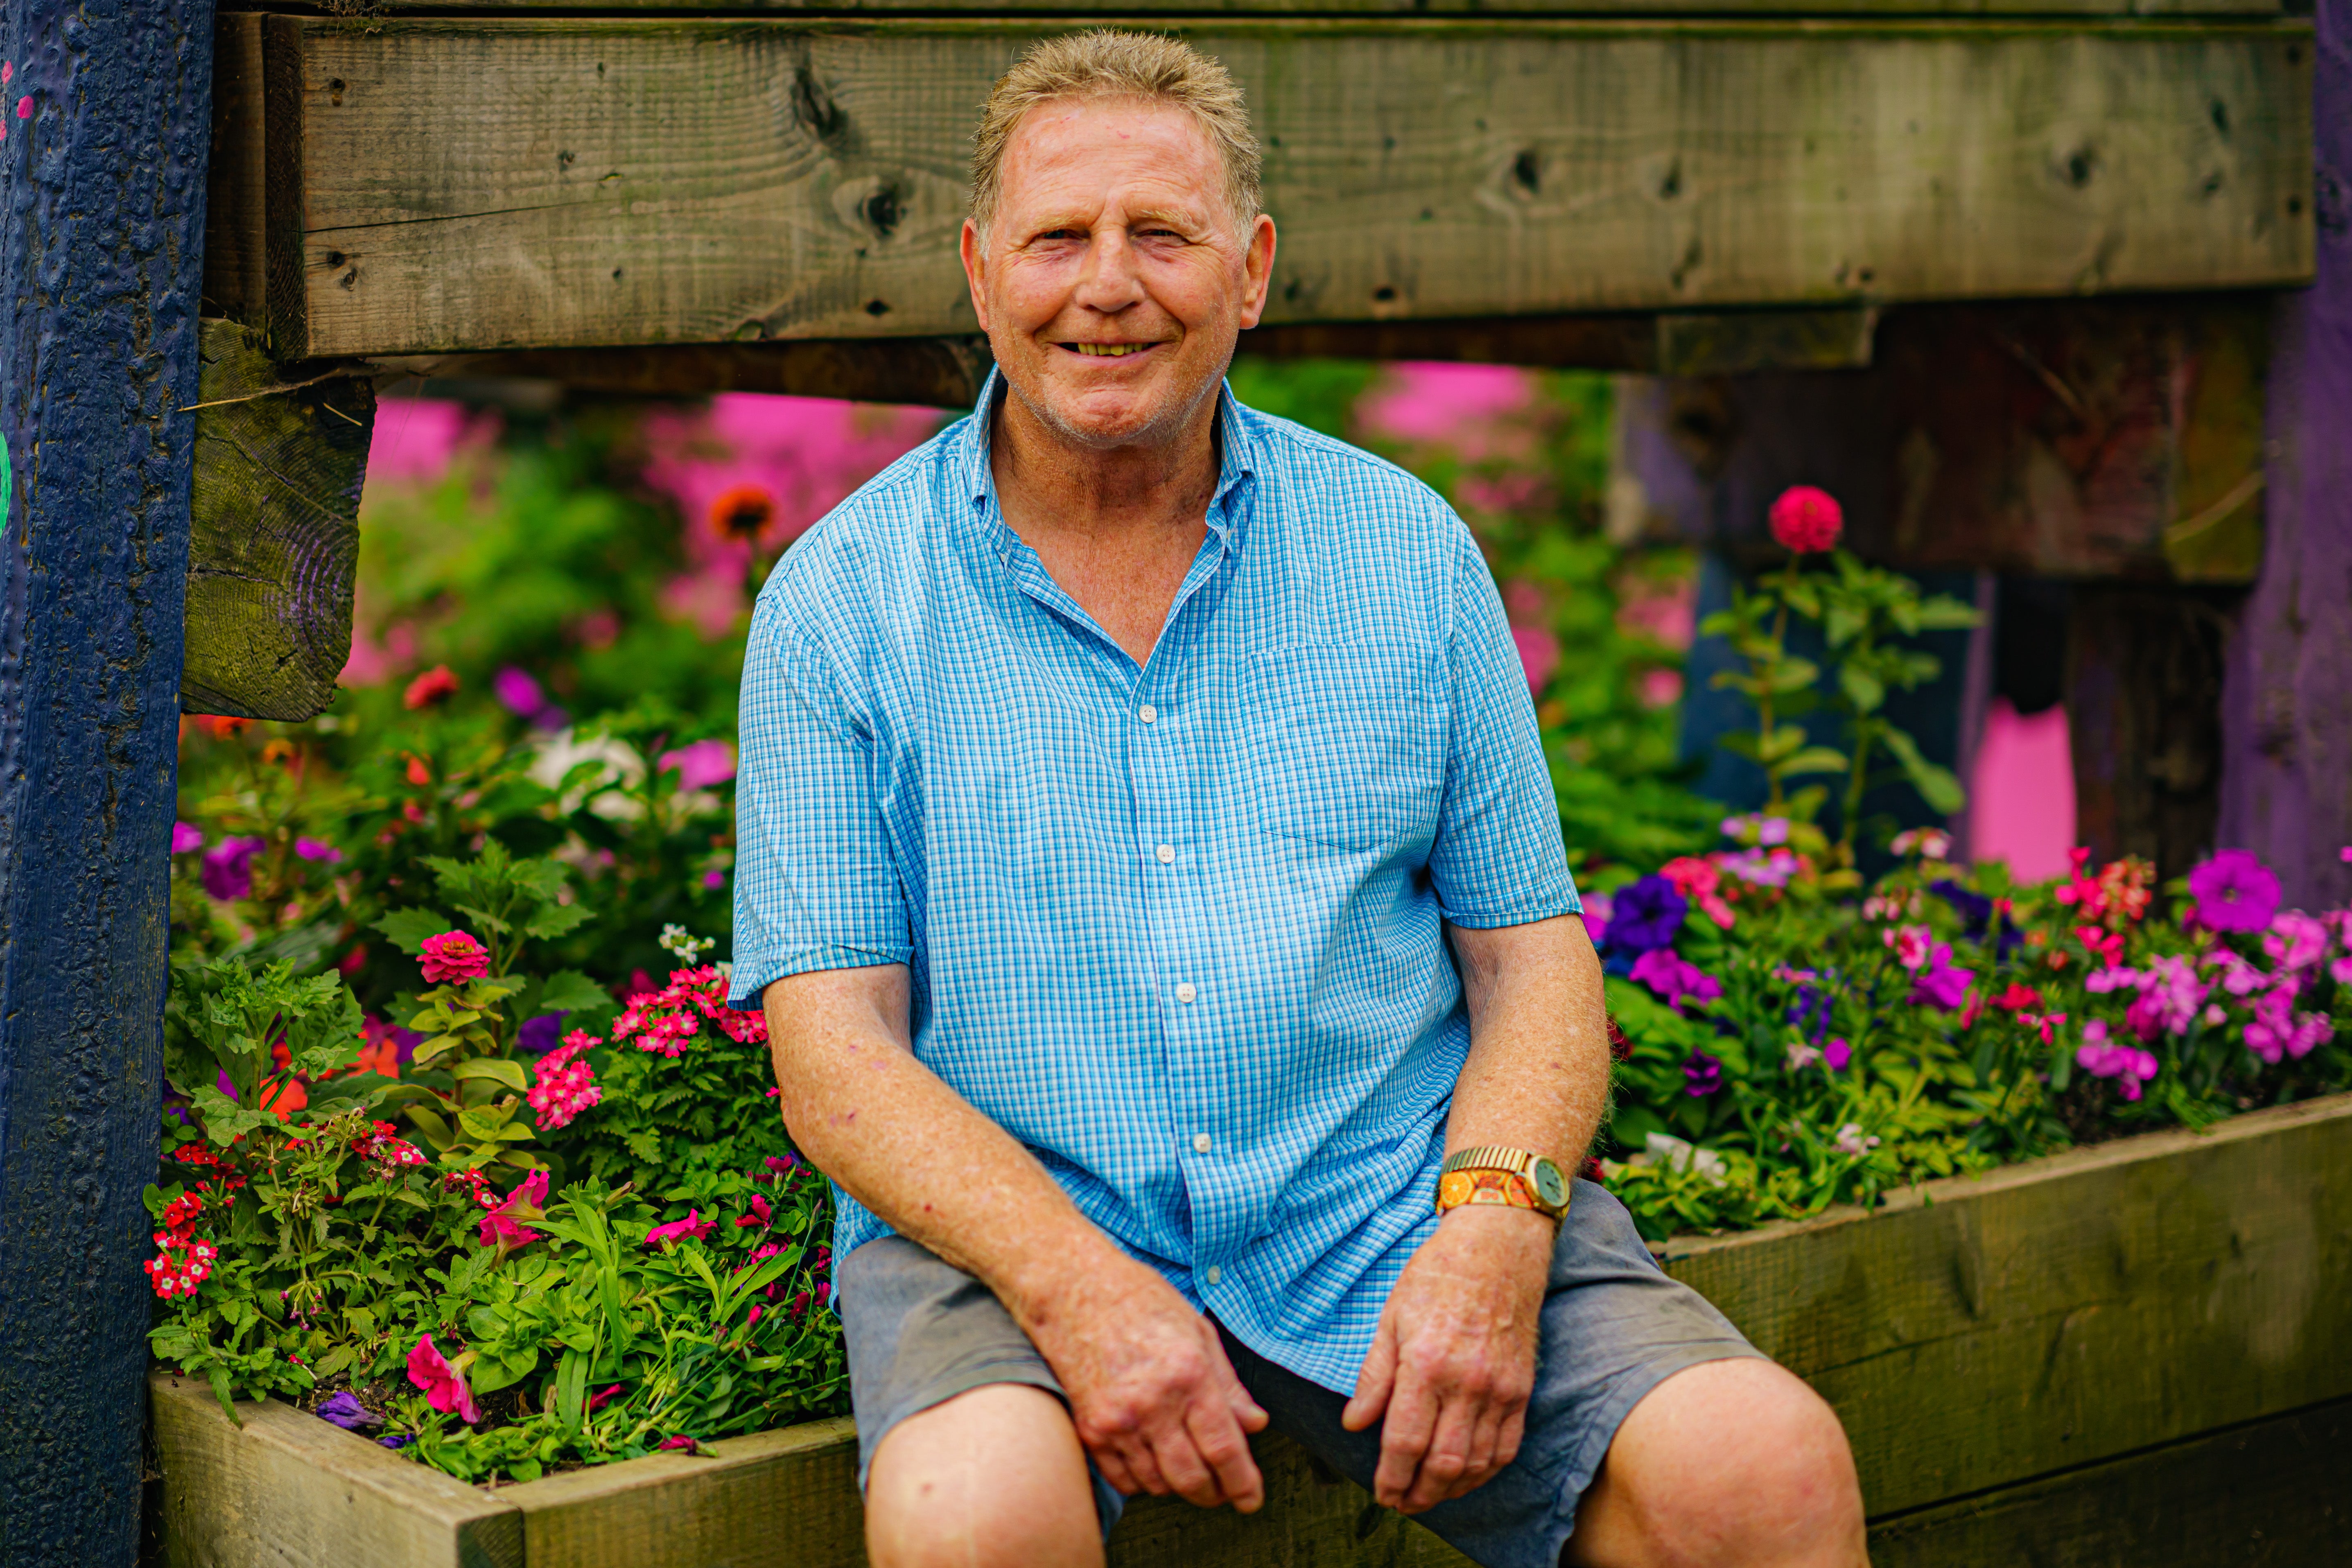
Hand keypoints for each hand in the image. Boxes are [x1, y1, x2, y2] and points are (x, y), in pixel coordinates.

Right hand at [1022, 1255, 1269, 1511]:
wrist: (1072, 1289)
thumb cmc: (1139, 1301)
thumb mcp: (1198, 1331)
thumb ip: (1229, 1386)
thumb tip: (1256, 1424)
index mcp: (1188, 1374)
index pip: (1224, 1449)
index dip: (1243, 1483)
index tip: (1251, 1499)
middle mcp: (1153, 1403)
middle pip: (1192, 1478)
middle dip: (1214, 1493)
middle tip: (1224, 1490)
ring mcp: (1117, 1420)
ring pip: (1158, 1484)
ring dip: (1179, 1486)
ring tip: (1188, 1470)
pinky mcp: (1090, 1429)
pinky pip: (1123, 1479)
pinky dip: (1143, 1481)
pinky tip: (1153, 1463)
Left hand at [1342, 1203, 1550, 1512]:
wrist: (1498, 1246)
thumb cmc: (1437, 1274)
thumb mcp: (1390, 1318)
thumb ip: (1374, 1377)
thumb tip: (1354, 1425)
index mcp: (1425, 1363)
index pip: (1404, 1442)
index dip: (1390, 1477)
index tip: (1381, 1493)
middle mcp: (1466, 1382)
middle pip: (1442, 1463)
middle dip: (1419, 1494)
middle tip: (1402, 1503)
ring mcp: (1499, 1388)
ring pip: (1476, 1462)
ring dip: (1451, 1490)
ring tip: (1429, 1496)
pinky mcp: (1522, 1388)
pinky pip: (1507, 1446)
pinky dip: (1485, 1471)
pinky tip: (1467, 1476)